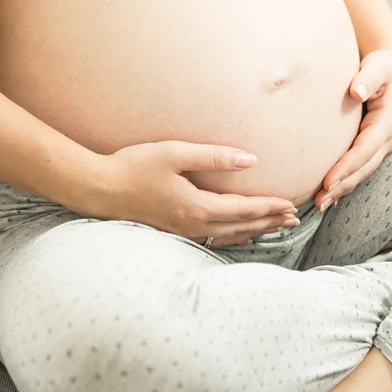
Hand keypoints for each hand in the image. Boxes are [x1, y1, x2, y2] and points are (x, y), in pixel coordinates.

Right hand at [100, 141, 298, 247]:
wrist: (98, 189)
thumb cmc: (132, 167)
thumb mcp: (174, 153)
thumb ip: (213, 157)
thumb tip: (249, 160)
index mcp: (197, 207)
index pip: (244, 209)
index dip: (269, 207)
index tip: (290, 205)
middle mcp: (193, 225)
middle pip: (241, 227)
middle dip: (269, 222)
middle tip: (293, 219)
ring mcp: (183, 232)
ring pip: (229, 236)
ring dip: (254, 230)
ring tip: (274, 227)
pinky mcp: (174, 232)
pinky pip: (213, 238)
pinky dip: (233, 236)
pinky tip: (238, 233)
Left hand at [315, 48, 391, 210]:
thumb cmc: (384, 66)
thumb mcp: (379, 67)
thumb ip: (368, 78)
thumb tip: (356, 91)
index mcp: (386, 123)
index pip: (364, 150)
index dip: (346, 167)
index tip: (327, 181)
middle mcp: (386, 139)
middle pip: (362, 169)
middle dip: (341, 187)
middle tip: (318, 202)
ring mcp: (380, 145)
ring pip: (360, 172)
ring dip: (341, 190)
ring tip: (319, 204)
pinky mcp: (372, 147)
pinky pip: (358, 168)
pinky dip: (344, 182)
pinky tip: (328, 196)